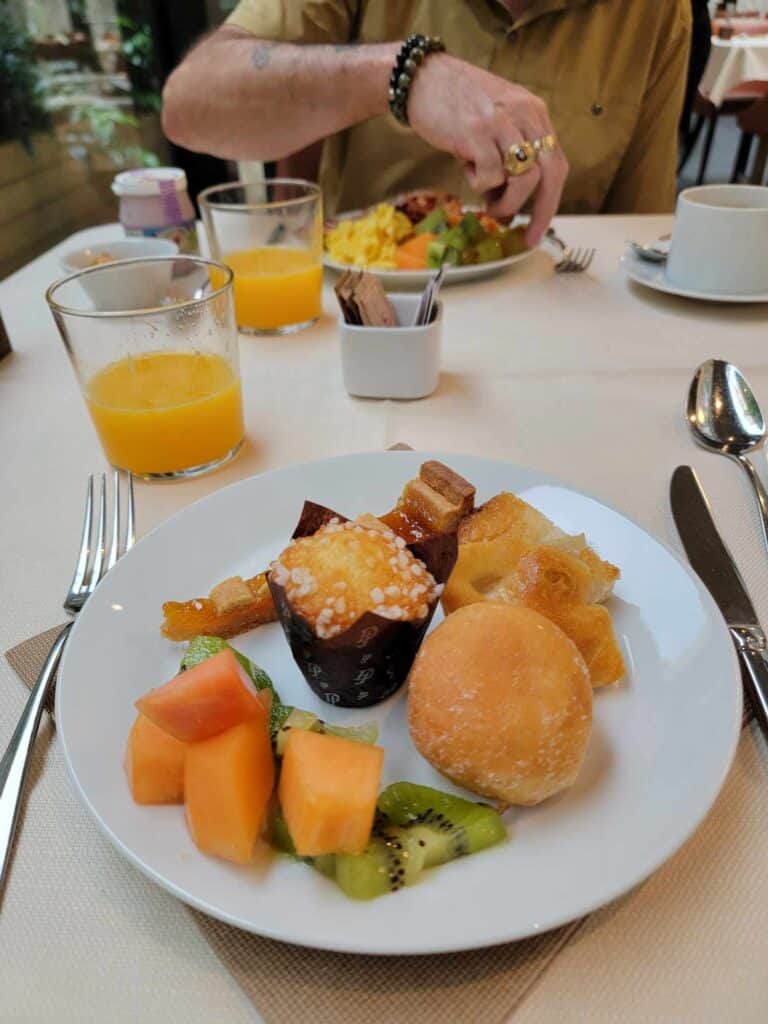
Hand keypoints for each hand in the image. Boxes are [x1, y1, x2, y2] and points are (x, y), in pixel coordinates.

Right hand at [407, 54, 567, 245]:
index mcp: (534, 113)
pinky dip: (480, 183)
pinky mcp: (477, 131)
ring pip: (524, 179)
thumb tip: (510, 210)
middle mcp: (525, 115)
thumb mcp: (495, 124)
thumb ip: (508, 160)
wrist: (423, 78)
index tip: (538, 229)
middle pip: (549, 174)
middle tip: (525, 233)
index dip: (551, 201)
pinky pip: (491, 174)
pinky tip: (467, 167)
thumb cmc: (456, 105)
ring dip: (507, 203)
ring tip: (489, 204)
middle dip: (541, 211)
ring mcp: (502, 122)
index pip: (556, 164)